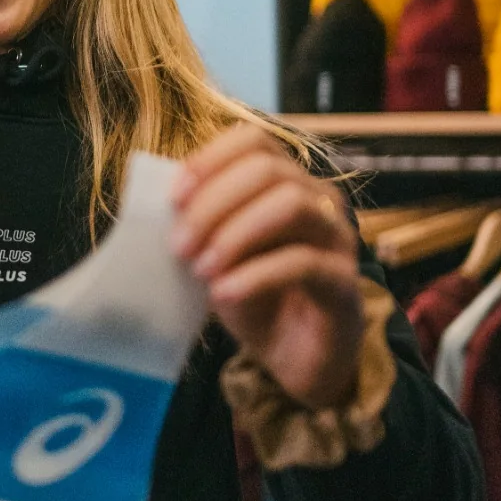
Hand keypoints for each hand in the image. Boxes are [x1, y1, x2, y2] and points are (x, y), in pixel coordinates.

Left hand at [170, 123, 362, 409]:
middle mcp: (318, 199)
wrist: (295, 359)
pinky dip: (255, 274)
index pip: (254, 141)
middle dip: (214, 203)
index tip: (174, 197)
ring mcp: (337, 237)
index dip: (210, 160)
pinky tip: (223, 292)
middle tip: (178, 245)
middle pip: (269, 169)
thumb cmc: (256, 298)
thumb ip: (198, 225)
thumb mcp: (216, 255)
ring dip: (236, 233)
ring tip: (201, 268)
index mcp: (285, 182)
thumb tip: (156, 202)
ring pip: (291, 205)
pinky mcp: (344, 281)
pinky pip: (303, 262)